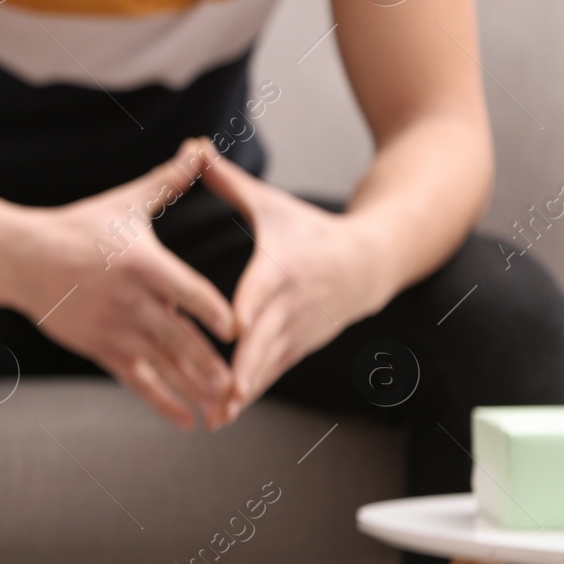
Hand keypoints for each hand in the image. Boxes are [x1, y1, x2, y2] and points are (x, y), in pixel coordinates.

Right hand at [10, 137, 237, 429]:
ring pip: (160, 364)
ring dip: (192, 387)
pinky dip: (162, 402)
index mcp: (139, 263)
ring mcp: (112, 328)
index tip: (235, 329)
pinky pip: (136, 381)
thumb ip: (169, 181)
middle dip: (207, 364)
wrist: (22, 257)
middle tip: (239, 385)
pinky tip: (188, 420)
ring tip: (224, 407)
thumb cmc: (80, 226)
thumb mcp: (125, 203)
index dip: (210, 310)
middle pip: (175, 336)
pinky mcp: (99, 348)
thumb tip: (201, 147)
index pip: (183, 289)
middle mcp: (127, 300)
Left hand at [199, 158, 390, 420]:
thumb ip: (227, 181)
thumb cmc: (310, 229)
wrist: (371, 261)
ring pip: (269, 365)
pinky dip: (252, 392)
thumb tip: (192, 147)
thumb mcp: (271, 204)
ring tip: (215, 416)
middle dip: (243, 368)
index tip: (232, 330)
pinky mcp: (301, 346)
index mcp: (282, 268)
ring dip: (244, 391)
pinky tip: (225, 413)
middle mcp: (293, 304)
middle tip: (218, 393)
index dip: (248, 311)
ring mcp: (300, 330)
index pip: (263, 292)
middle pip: (266, 340)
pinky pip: (274, 372)